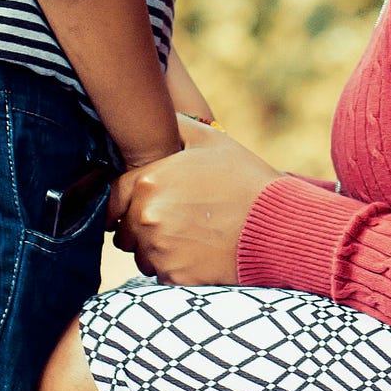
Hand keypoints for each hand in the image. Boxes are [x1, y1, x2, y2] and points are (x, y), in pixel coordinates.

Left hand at [117, 117, 278, 283]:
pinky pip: (161, 274)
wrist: (278, 226)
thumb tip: (152, 114)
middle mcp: (147, 217)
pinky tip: (201, 253)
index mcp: (149, 182)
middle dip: (140, 227)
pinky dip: (175, 268)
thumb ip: (173, 126)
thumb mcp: (210, 140)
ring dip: (156, 249)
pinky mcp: (175, 276)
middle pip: (123, 231)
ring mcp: (160, 250)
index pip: (111, 198)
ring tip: (190, 236)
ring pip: (141, 255)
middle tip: (173, 220)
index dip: (123, 201)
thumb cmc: (245, 180)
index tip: (138, 204)